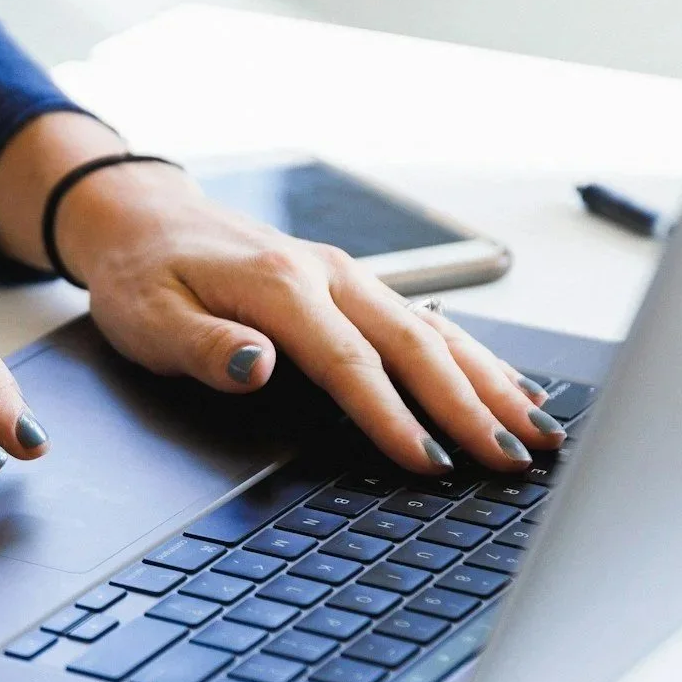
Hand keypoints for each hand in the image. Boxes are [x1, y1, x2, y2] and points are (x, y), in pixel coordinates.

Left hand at [0, 114, 564, 473]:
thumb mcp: (149, 318)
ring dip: (490, 382)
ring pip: (436, 332)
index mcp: (280, 285)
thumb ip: (206, 347)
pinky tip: (510, 388)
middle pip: (415, 346)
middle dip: (470, 406)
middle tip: (513, 460)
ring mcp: (348, 277)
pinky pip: (429, 322)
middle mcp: (328, 275)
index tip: (429, 462)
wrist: (143, 219)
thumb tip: (258, 366)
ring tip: (538, 432)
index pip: (350, 362)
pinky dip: (475, 357)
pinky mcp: (354, 286)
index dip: (393, 416)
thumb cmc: (143, 276)